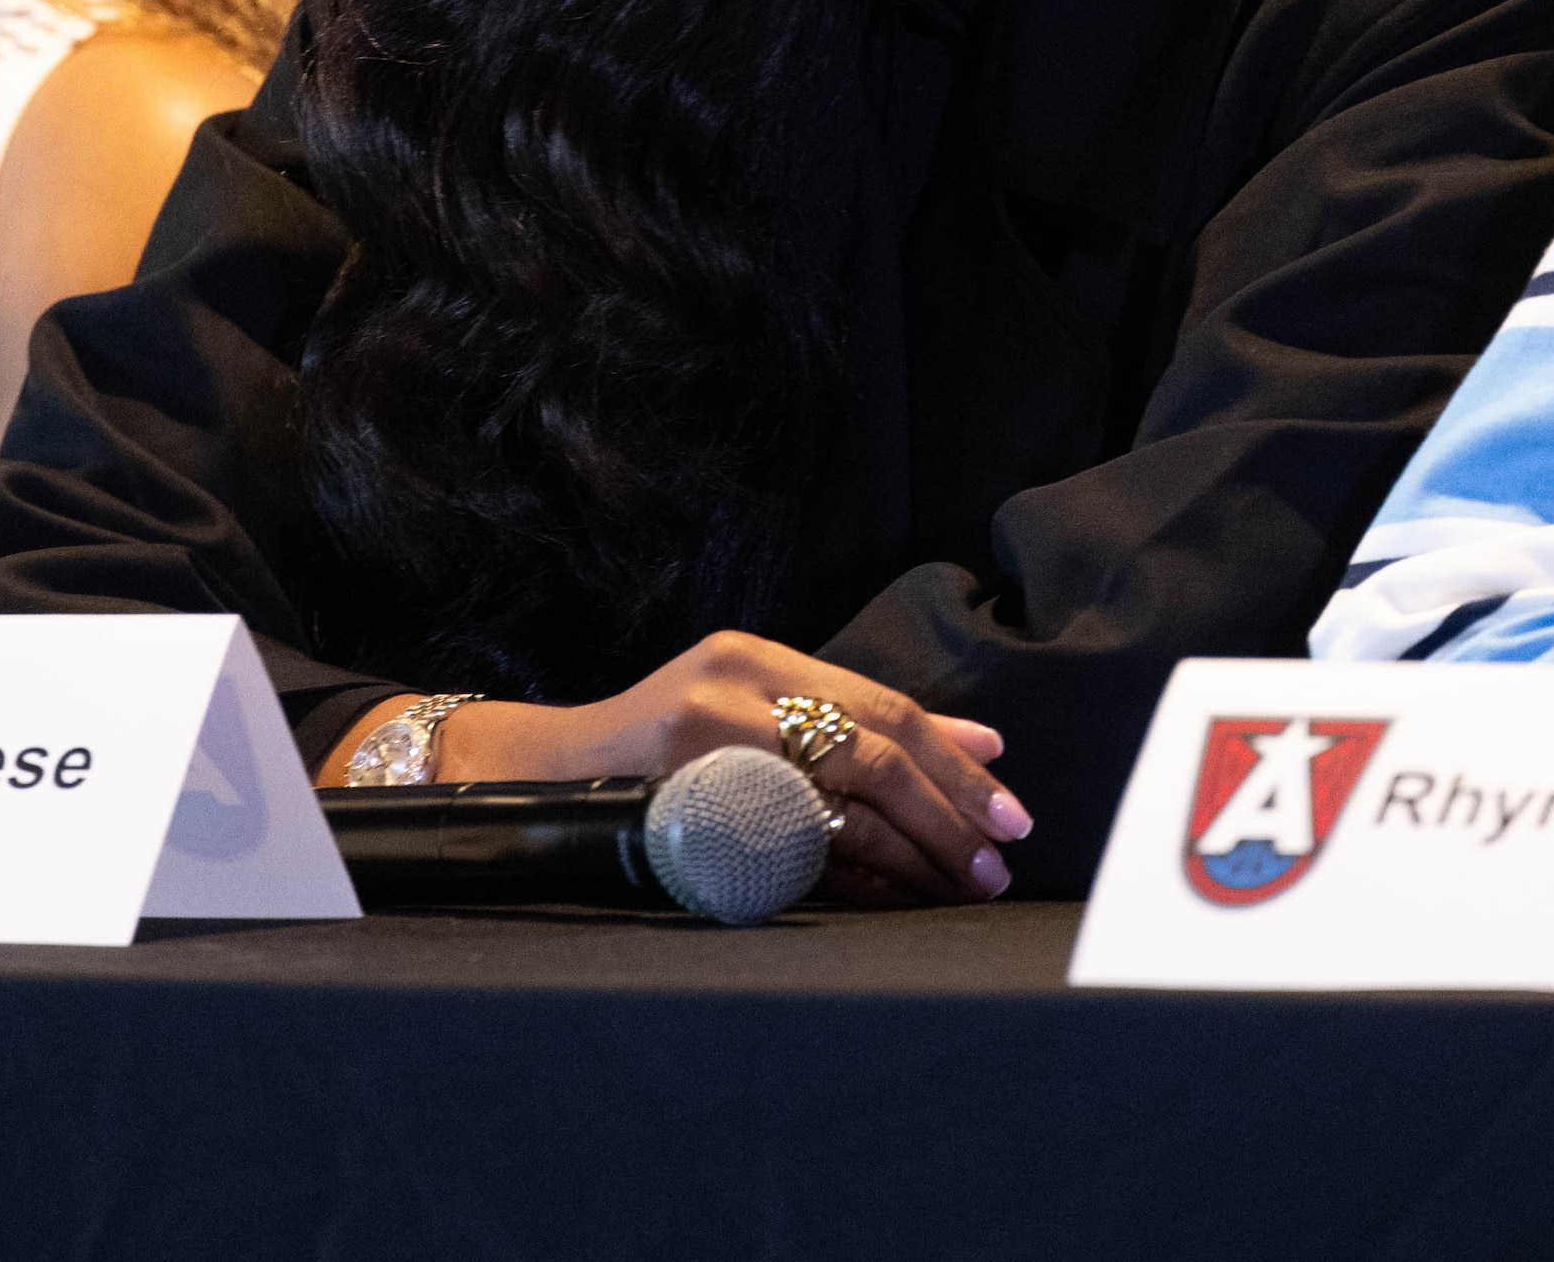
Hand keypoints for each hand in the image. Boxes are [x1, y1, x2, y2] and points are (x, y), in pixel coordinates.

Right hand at [429, 634, 1031, 908]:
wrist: (544, 773)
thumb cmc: (664, 747)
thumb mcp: (756, 707)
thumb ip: (857, 721)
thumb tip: (983, 743)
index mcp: (757, 655)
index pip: (882, 705)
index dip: (955, 761)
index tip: (1009, 811)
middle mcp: (734, 685)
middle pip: (873, 749)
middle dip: (948, 811)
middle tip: (999, 859)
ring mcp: (703, 743)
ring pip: (838, 803)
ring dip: (911, 853)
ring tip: (958, 886)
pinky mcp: (680, 800)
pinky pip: (785, 846)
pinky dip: (847, 879)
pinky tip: (887, 898)